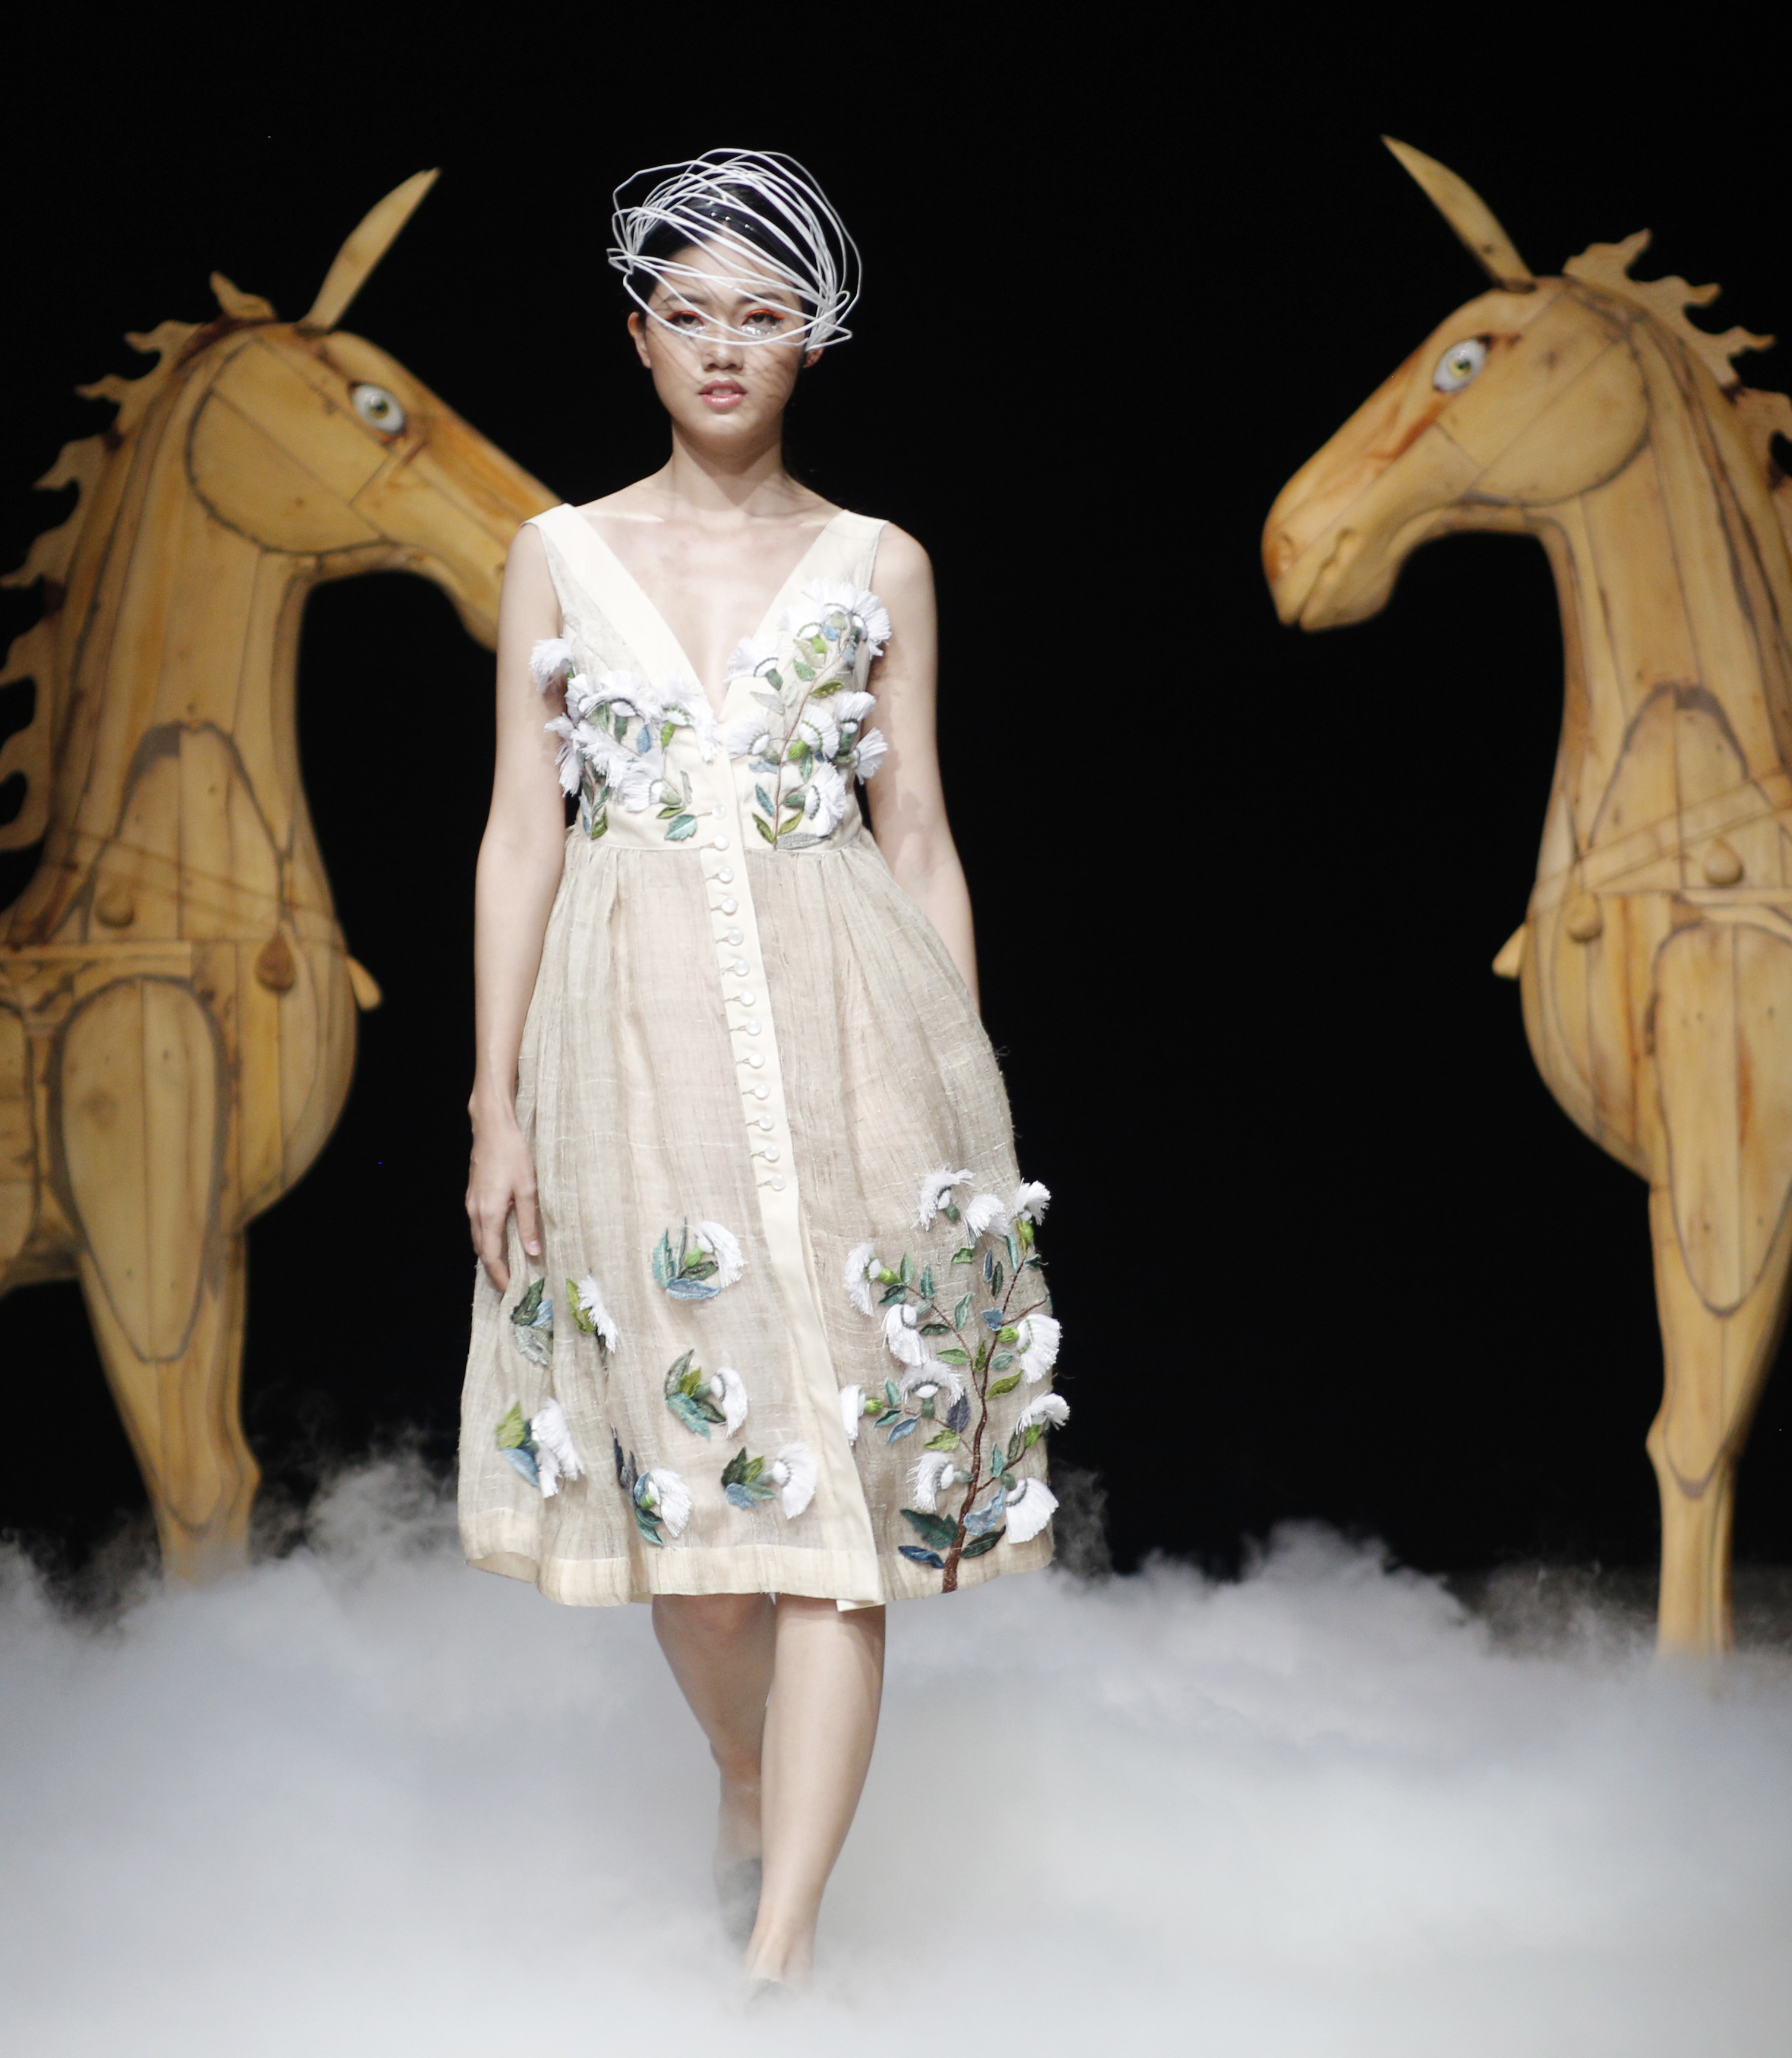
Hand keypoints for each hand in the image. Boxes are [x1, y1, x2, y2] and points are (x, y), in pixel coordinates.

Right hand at [466, 1109, 541, 1291]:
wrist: (492, 1128)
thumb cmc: (513, 1155)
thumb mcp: (527, 1190)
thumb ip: (529, 1223)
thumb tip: (532, 1252)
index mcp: (489, 1214)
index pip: (491, 1256)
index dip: (500, 1276)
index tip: (511, 1290)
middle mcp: (475, 1212)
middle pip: (482, 1250)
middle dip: (494, 1269)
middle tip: (510, 1283)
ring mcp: (471, 1202)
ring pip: (478, 1238)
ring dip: (490, 1255)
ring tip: (507, 1266)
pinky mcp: (473, 1194)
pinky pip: (477, 1225)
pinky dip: (487, 1239)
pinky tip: (500, 1239)